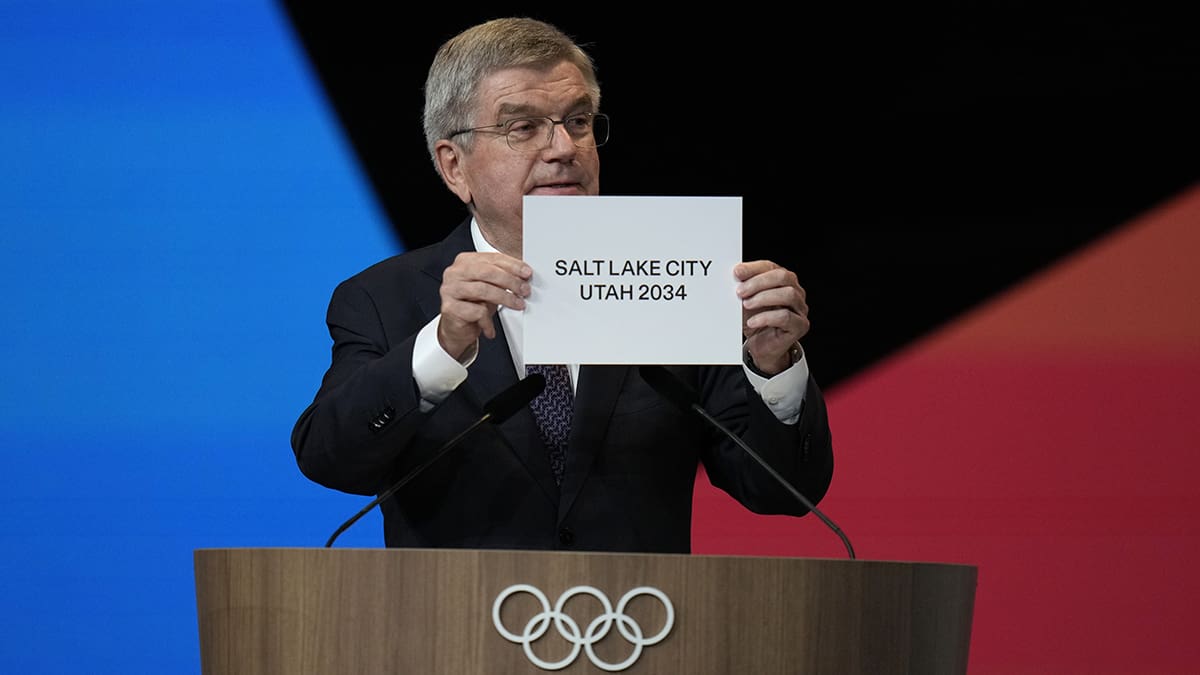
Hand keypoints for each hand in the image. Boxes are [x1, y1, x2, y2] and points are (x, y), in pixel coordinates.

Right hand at [438, 251, 531, 359]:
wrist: (455, 328)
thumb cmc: (473, 305)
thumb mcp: (490, 288)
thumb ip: (502, 278)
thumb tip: (523, 276)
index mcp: (465, 262)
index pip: (492, 258)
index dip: (512, 265)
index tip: (526, 273)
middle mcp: (455, 273)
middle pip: (487, 272)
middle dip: (510, 281)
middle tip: (524, 290)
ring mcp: (450, 290)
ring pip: (483, 290)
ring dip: (505, 298)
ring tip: (517, 305)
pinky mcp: (449, 308)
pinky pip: (477, 311)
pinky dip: (489, 321)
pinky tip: (491, 328)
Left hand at [734, 260, 809, 375]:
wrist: (761, 347)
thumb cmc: (755, 321)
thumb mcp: (745, 301)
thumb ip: (743, 288)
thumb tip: (734, 277)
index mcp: (782, 281)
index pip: (771, 267)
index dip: (754, 268)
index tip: (737, 273)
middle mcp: (795, 292)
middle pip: (783, 277)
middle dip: (759, 282)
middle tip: (740, 291)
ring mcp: (800, 309)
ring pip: (788, 294)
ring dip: (764, 298)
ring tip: (746, 304)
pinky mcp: (800, 325)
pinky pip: (786, 317)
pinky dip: (766, 317)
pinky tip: (753, 321)